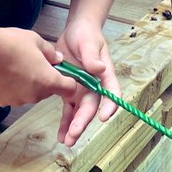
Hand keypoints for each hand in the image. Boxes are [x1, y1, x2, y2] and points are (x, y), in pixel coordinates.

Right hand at [0, 26, 76, 109]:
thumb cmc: (10, 43)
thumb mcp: (36, 40)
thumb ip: (51, 53)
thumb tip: (58, 60)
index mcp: (48, 81)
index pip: (69, 89)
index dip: (68, 81)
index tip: (62, 73)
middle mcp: (35, 95)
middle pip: (48, 91)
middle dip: (45, 79)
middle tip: (33, 62)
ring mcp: (18, 101)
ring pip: (30, 93)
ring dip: (28, 84)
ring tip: (15, 65)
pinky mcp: (2, 102)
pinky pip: (14, 95)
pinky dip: (12, 87)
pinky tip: (3, 73)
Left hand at [56, 20, 119, 145]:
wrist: (76, 31)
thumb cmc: (86, 34)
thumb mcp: (88, 43)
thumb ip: (92, 56)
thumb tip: (98, 69)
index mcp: (104, 74)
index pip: (111, 91)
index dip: (110, 105)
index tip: (105, 116)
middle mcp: (95, 85)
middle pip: (91, 107)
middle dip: (83, 122)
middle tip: (74, 134)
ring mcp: (82, 90)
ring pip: (79, 112)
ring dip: (73, 127)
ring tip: (67, 141)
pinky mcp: (69, 91)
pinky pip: (68, 110)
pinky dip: (65, 122)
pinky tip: (60, 136)